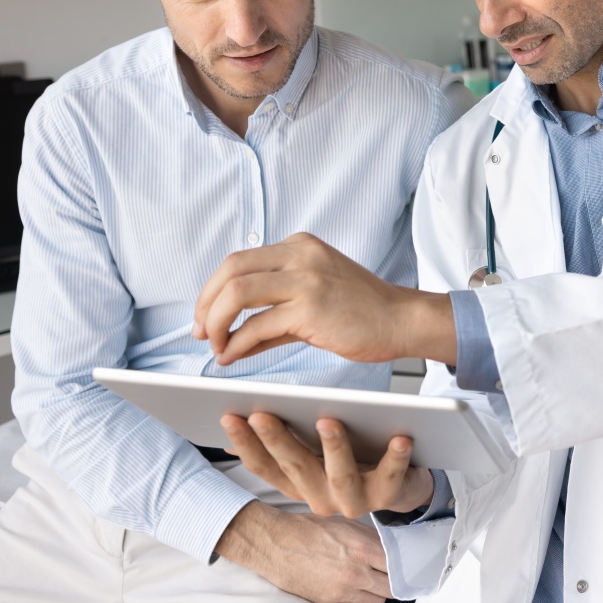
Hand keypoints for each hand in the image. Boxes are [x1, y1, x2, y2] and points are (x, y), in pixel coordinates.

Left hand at [191, 232, 455, 365]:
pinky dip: (238, 343)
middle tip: (201, 332)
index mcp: (298, 245)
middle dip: (206, 304)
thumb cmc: (361, 311)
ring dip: (216, 322)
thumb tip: (232, 337)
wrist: (402, 319)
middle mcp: (299, 254)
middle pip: (230, 270)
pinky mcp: (311, 308)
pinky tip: (233, 357)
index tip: (204, 317)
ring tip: (215, 345)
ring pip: (237, 293)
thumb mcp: (314, 295)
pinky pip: (258, 325)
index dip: (212, 290)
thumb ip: (273, 310)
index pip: (238, 260)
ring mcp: (306, 279)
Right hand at [215, 500, 392, 602]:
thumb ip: (369, 538)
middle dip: (395, 581)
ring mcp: (344, 589)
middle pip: (391, 587)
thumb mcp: (344, 524)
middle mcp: (356, 571)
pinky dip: (361, 597)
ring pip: (377, 600)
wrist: (278, 545)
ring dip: (379, 592)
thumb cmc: (308, 529)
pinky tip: (355, 585)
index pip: (397, 565)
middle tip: (394, 574)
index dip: (405, 566)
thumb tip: (388, 547)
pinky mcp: (332, 601)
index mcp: (361, 547)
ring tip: (373, 580)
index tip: (409, 565)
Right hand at [221, 412, 434, 517]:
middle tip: (262, 413)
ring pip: (341, 476)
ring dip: (334, 448)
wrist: (402, 484)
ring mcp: (355, 500)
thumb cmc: (351, 457)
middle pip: (296, 467)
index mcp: (300, 484)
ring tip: (328, 421)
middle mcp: (322, 498)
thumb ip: (283, 439)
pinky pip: (392, 476)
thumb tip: (232, 420)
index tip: (228, 416)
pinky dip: (396, 457)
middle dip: (277, 440)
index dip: (245, 444)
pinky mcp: (389, 495)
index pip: (264, 466)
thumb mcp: (313, 452)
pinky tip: (400, 437)